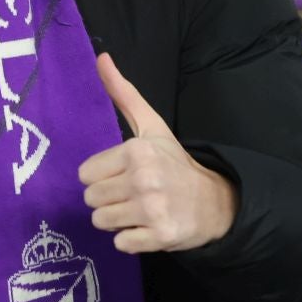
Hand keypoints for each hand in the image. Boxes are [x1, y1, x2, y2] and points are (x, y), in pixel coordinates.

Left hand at [79, 53, 237, 253]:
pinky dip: (131, 239)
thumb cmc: (174, 163)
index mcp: (136, 151)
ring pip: (101, 222)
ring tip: (139, 210)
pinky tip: (148, 227)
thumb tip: (101, 57)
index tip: (123, 175)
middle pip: (90, 199)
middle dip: (107, 199)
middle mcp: (144, 179)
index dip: (101, 177)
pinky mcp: (160, 237)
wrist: (215, 202)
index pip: (85, 174)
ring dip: (116, 220)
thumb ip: (123, 94)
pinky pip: (121, 244)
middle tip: (132, 194)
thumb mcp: (151, 126)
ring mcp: (152, 210)